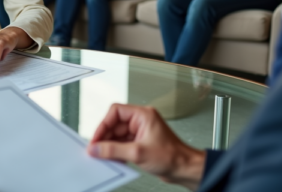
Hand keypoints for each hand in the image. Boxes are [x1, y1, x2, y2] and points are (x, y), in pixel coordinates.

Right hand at [88, 104, 205, 190]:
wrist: (185, 169)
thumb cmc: (172, 156)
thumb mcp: (138, 153)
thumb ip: (113, 150)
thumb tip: (96, 148)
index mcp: (143, 115)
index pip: (116, 112)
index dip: (103, 124)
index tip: (96, 138)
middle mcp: (141, 121)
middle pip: (114, 124)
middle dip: (105, 137)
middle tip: (96, 149)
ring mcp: (141, 132)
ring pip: (117, 135)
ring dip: (110, 146)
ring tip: (104, 156)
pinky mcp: (140, 143)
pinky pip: (123, 144)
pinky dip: (117, 151)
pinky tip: (114, 159)